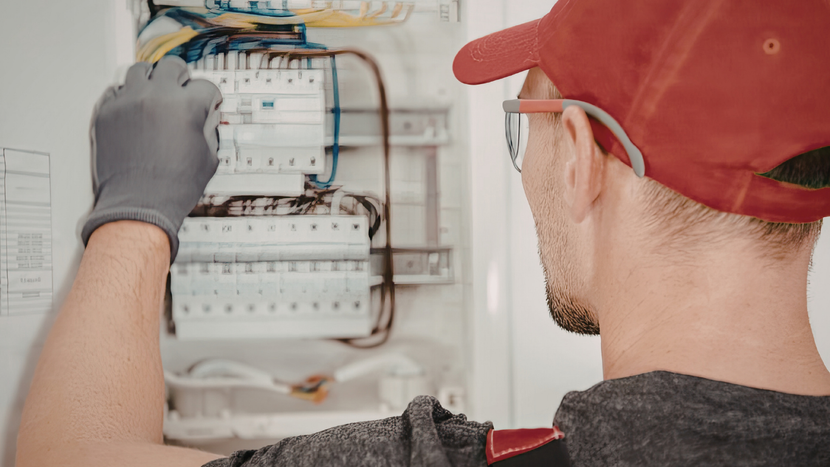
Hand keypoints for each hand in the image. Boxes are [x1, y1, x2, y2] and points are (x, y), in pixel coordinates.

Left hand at [82, 56, 221, 261]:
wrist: (139, 205)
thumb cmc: (172, 188)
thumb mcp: (208, 158)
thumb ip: (209, 131)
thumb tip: (206, 119)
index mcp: (187, 106)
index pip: (206, 86)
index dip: (210, 97)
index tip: (208, 102)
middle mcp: (157, 97)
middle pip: (172, 66)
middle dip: (182, 77)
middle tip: (183, 86)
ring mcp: (128, 102)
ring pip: (140, 70)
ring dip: (152, 79)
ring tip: (155, 91)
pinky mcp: (106, 112)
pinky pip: (116, 90)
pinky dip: (127, 95)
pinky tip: (134, 106)